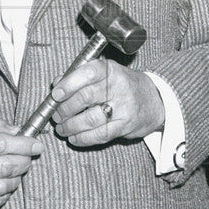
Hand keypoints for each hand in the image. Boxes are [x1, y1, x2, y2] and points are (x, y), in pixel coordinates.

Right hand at [0, 115, 42, 208]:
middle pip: (5, 166)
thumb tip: (18, 131)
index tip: (37, 144)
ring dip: (17, 178)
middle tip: (28, 155)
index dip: (23, 145)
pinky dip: (6, 194)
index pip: (1, 144)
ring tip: (16, 168)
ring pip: (3, 186)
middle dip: (24, 161)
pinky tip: (5, 183)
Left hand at [50, 59, 164, 146]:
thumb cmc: (122, 84)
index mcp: (110, 70)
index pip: (87, 73)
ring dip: (71, 126)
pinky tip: (73, 137)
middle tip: (56, 114)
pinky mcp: (125, 126)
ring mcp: (123, 107)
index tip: (55, 94)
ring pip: (90, 119)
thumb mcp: (103, 73)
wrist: (153, 100)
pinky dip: (83, 138)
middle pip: (85, 97)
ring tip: (61, 128)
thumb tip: (56, 83)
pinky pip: (100, 134)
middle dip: (65, 108)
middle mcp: (118, 86)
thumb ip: (79, 76)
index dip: (68, 84)